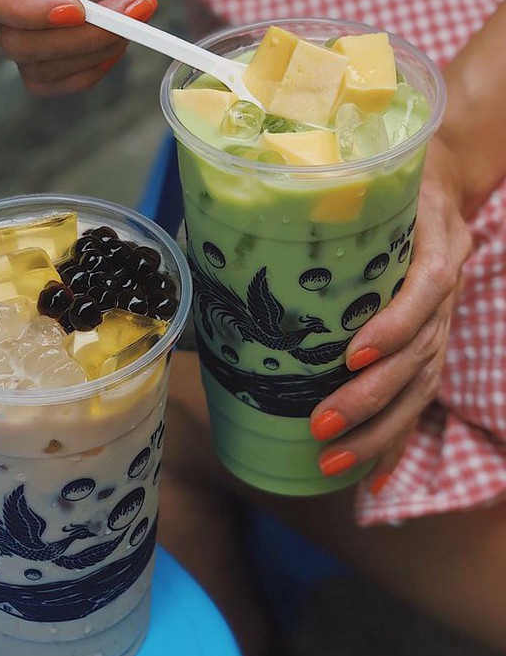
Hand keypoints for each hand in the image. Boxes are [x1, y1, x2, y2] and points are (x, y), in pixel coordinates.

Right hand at [0, 0, 157, 95]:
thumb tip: (126, 0)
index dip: (26, 11)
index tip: (77, 10)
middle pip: (19, 44)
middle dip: (82, 35)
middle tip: (130, 14)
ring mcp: (13, 46)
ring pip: (39, 70)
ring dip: (95, 50)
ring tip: (130, 23)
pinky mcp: (37, 70)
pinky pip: (58, 84)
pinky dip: (93, 69)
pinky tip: (115, 48)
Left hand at [308, 137, 471, 492]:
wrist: (436, 179)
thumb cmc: (381, 182)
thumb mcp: (356, 182)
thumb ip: (308, 211)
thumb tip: (212, 239)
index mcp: (431, 241)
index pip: (426, 289)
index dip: (394, 326)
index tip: (351, 356)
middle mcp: (443, 287)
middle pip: (419, 355)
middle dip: (370, 400)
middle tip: (320, 429)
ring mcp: (442, 320)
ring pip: (421, 387)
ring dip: (379, 432)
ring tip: (332, 461)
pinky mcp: (431, 343)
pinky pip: (421, 397)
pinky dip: (399, 439)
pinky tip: (375, 476)